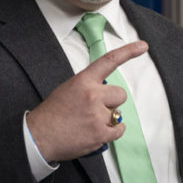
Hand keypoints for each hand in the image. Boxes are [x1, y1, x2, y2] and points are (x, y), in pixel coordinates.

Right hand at [26, 41, 148, 161]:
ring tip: (90, 123)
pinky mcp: (100, 134)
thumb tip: (106, 92)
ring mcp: (97, 115)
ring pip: (119, 114)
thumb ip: (89, 86)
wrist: (39, 137)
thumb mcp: (68, 89)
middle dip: (112, 102)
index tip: (143, 46)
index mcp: (83, 80)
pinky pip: (119, 129)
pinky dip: (112, 132)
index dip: (128, 52)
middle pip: (120, 94)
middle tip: (95, 109)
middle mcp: (93, 95)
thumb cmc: (52, 114)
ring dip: (109, 119)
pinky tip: (98, 132)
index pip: (109, 61)